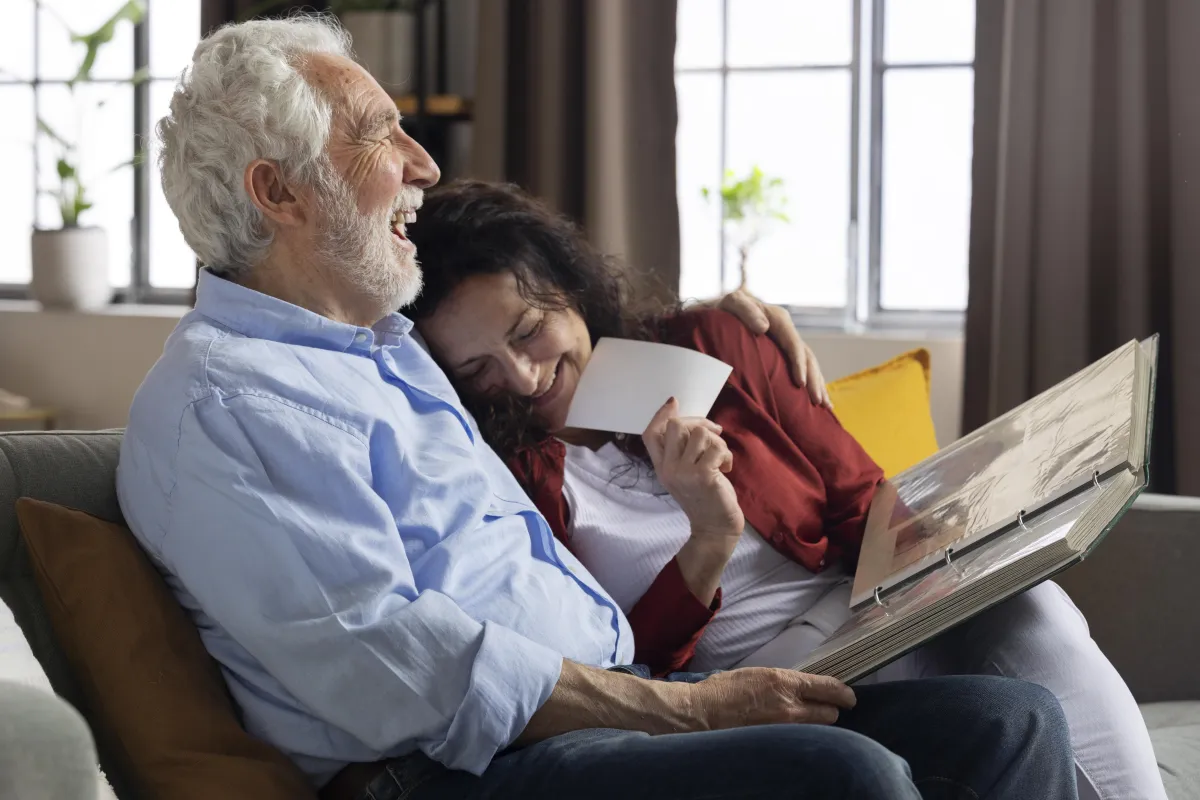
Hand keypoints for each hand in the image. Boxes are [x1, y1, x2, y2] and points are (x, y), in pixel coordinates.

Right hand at [642, 398, 744, 542]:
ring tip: (722, 458)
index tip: (673, 402)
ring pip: (700, 433)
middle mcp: (668, 469)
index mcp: (661, 468)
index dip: (660, 414)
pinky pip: (717, 447)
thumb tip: (694, 423)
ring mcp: (683, 472)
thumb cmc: (705, 498)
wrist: (715, 527)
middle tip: (715, 434)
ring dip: (717, 442)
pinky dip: (727, 455)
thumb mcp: (685, 475)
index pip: (651, 434)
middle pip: (676, 425)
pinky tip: (727, 469)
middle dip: (699, 423)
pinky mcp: (703, 475)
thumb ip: (682, 452)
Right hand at [685, 667, 856, 728]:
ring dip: (815, 726)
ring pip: (816, 730)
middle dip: (830, 711)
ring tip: (805, 723)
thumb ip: (783, 682)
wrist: (702, 713)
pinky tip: (791, 736)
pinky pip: (798, 741)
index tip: (848, 697)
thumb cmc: (724, 690)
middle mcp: (790, 707)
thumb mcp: (758, 674)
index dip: (844, 693)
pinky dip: (799, 738)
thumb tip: (799, 688)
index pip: (829, 688)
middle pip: (830, 714)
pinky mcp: (776, 743)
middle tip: (825, 709)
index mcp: (784, 682)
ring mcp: (784, 729)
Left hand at [715, 289, 831, 407]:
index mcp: (779, 319)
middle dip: (814, 380)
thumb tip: (764, 327)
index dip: (799, 364)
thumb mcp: (733, 302)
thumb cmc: (726, 308)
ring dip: (817, 385)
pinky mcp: (783, 353)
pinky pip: (801, 369)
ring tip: (825, 406)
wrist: (722, 310)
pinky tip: (817, 400)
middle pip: (807, 357)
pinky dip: (810, 384)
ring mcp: (787, 342)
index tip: (801, 384)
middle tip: (818, 402)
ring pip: (809, 365)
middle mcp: (787, 331)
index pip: (794, 344)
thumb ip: (746, 311)